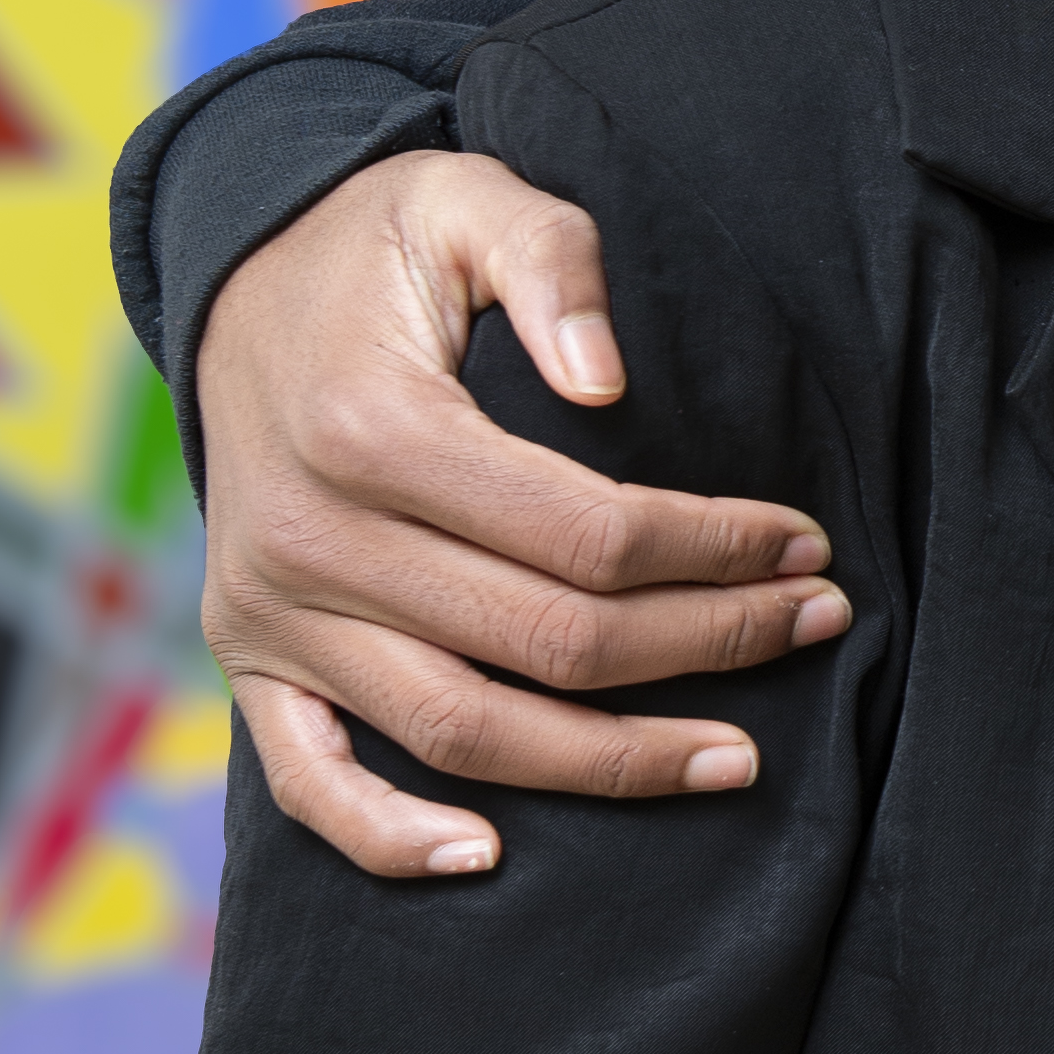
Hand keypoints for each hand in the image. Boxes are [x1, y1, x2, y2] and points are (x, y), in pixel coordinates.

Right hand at [193, 154, 849, 883]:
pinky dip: (390, 837)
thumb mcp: (468, 197)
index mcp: (371, 428)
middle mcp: (310, 538)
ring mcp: (272, 614)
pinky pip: (308, 784)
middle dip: (704, 646)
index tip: (805, 544)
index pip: (586, 533)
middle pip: (547, 642)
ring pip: (462, 733)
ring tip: (735, 758)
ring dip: (609, 765)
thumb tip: (607, 383)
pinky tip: (492, 856)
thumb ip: (554, 263)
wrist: (240, 286)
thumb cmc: (383, 246)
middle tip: (814, 625)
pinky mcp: (249, 660)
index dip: (715, 551)